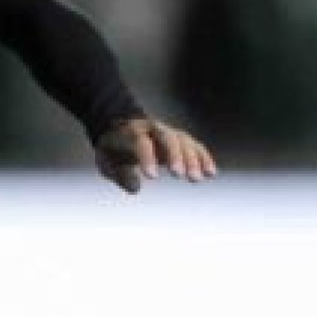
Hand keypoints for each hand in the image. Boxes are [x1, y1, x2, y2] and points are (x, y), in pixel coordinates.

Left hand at [94, 117, 217, 193]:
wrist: (119, 131)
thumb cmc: (112, 150)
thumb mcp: (106, 162)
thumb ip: (119, 174)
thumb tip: (135, 187)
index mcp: (130, 132)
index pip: (141, 142)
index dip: (147, 158)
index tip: (152, 177)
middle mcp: (151, 128)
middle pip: (167, 137)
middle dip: (175, 155)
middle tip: (180, 175)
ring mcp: (167, 132)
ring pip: (183, 141)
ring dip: (192, 159)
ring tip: (197, 178)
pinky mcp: (179, 139)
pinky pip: (194, 146)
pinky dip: (203, 158)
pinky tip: (211, 172)